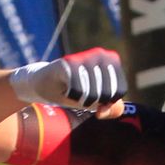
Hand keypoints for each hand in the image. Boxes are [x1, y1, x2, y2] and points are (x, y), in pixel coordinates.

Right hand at [9, 48, 125, 110]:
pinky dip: (73, 96)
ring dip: (82, 101)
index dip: (109, 104)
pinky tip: (67, 92)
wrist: (45, 83)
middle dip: (95, 103)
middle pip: (107, 93)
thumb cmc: (74, 91)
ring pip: (94, 92)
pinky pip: (78, 88)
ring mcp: (85, 56)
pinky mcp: (69, 62)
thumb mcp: (96, 101)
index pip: (120, 91)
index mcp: (112, 60)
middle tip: (84, 100)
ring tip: (75, 95)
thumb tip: (103, 110)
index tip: (98, 105)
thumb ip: (112, 108)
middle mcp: (100, 54)